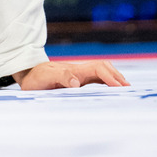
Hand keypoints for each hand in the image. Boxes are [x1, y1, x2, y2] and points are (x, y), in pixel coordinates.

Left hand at [13, 60, 128, 90]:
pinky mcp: (77, 79)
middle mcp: (79, 71)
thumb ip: (61, 77)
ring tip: (125, 89)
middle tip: (129, 89)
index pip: (98, 69)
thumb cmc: (35, 78)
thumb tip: (77, 83)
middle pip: (104, 67)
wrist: (27, 74)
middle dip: (117, 76)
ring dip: (114, 77)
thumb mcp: (45, 77)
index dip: (110, 77)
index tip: (120, 88)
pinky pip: (95, 78)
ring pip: (101, 71)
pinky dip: (107, 82)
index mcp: (74, 70)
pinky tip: (112, 90)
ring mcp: (79, 74)